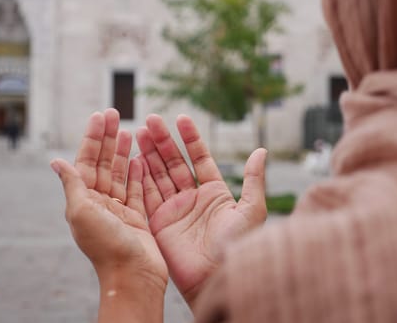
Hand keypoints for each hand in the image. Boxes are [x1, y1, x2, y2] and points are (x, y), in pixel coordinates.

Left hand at [51, 109, 167, 321]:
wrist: (133, 275)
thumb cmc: (105, 246)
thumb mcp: (81, 212)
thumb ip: (73, 184)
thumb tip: (55, 161)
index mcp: (84, 200)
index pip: (87, 162)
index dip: (93, 138)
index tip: (101, 117)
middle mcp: (100, 203)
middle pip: (105, 164)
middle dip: (109, 139)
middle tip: (115, 113)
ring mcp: (120, 210)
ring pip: (122, 174)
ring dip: (124, 153)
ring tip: (130, 131)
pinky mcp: (138, 217)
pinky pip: (138, 190)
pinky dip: (139, 173)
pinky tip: (141, 158)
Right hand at [136, 114, 266, 306]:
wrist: (216, 277)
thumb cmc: (238, 245)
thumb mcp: (252, 209)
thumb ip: (254, 179)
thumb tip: (261, 150)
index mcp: (215, 193)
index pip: (200, 158)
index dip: (191, 139)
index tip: (181, 118)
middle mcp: (193, 198)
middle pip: (175, 163)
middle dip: (164, 141)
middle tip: (152, 119)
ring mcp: (174, 209)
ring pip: (159, 174)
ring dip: (149, 153)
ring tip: (140, 131)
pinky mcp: (159, 222)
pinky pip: (148, 194)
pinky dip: (141, 176)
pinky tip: (134, 158)